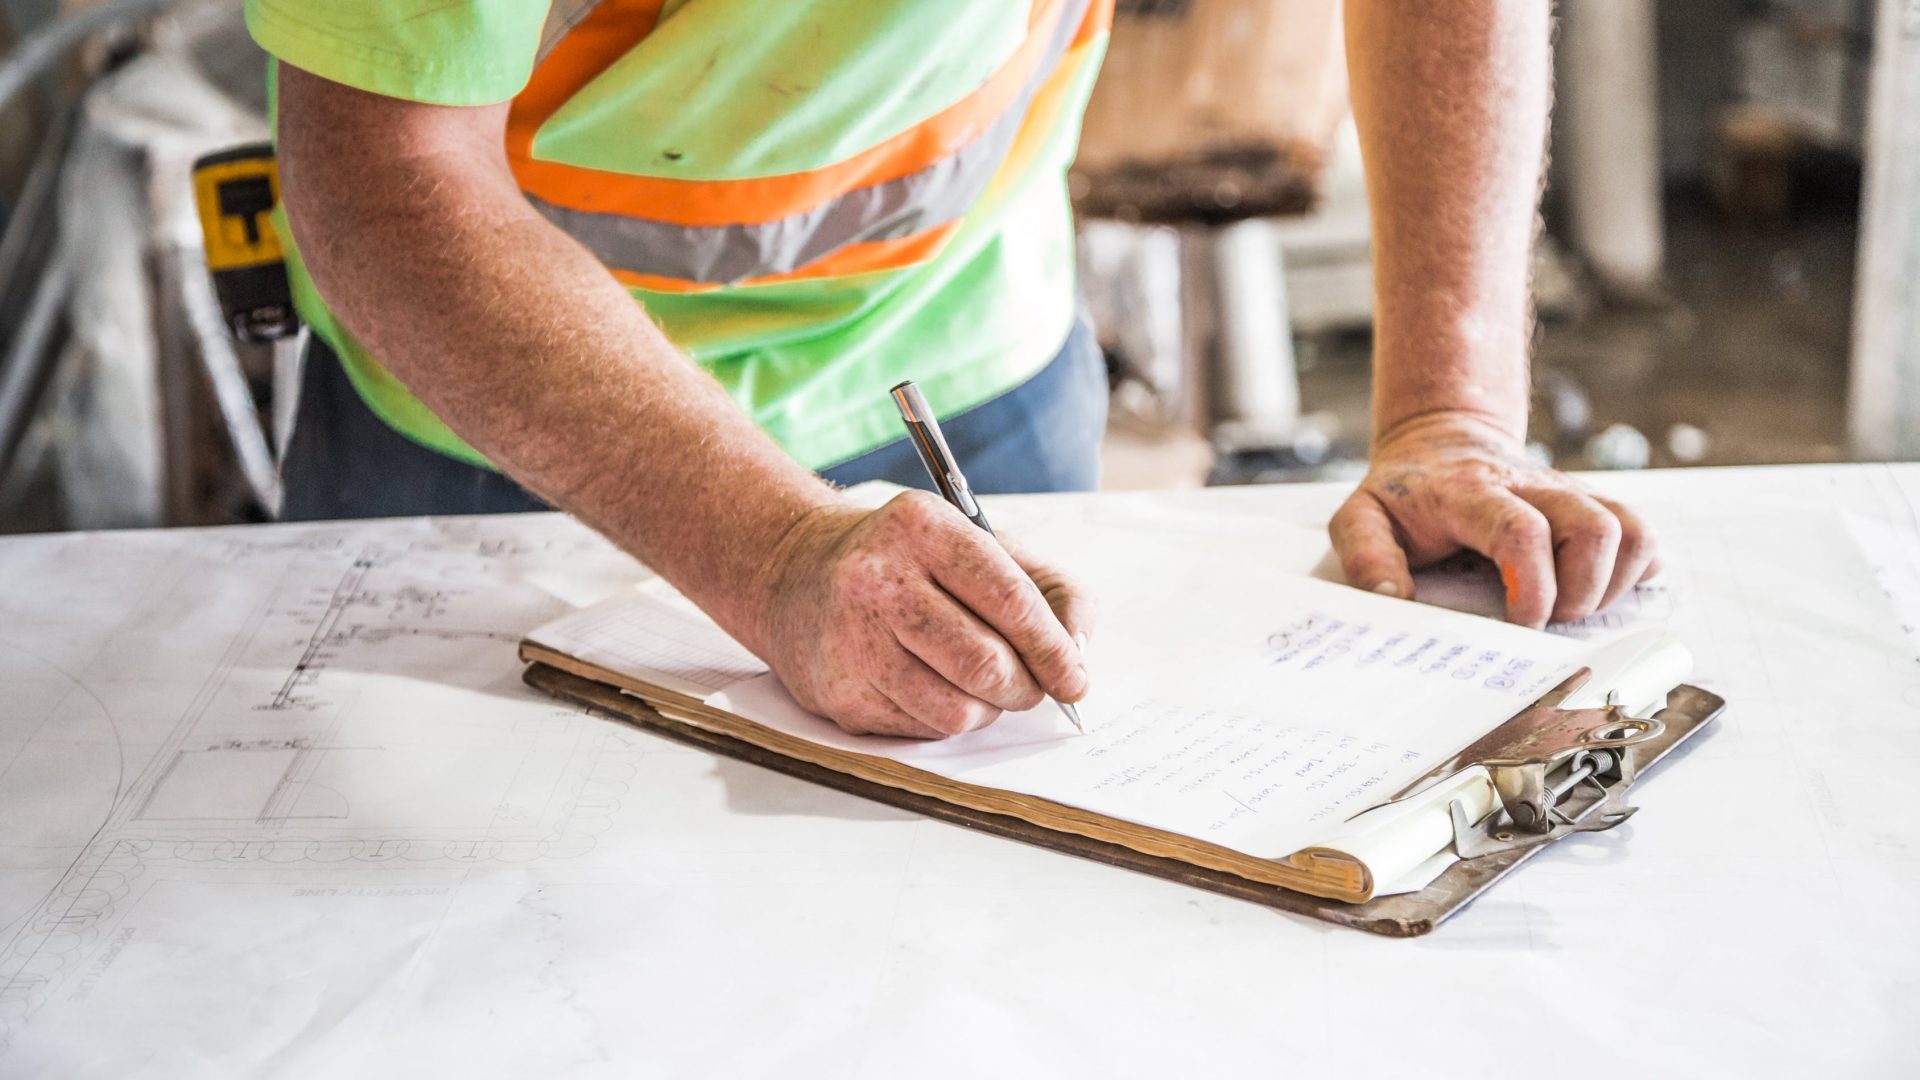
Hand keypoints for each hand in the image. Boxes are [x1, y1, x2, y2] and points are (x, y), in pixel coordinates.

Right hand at [756, 491, 1092, 737]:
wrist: (799, 574)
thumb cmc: (912, 564)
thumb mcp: (984, 546)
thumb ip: (1052, 589)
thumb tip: (1077, 652)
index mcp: (924, 527)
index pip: (1010, 600)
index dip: (1054, 649)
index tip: (1074, 677)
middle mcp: (878, 578)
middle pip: (986, 664)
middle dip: (1026, 688)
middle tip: (1031, 688)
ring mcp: (851, 638)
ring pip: (957, 711)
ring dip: (988, 710)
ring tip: (981, 685)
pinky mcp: (838, 692)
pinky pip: (922, 730)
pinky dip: (945, 719)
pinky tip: (931, 686)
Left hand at [1328, 413, 1658, 627]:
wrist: (1441, 443)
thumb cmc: (1405, 493)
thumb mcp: (1361, 516)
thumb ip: (1366, 556)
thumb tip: (1392, 599)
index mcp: (1472, 493)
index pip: (1521, 530)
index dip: (1534, 584)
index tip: (1524, 623)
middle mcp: (1533, 487)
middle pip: (1594, 527)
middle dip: (1582, 592)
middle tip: (1548, 621)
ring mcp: (1570, 493)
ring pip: (1632, 529)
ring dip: (1613, 584)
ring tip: (1572, 608)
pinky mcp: (1594, 505)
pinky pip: (1642, 536)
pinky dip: (1633, 572)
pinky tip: (1594, 590)